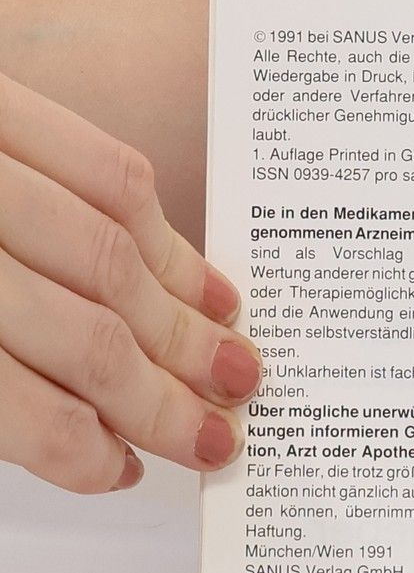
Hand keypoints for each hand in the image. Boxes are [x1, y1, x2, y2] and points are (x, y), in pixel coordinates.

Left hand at [0, 70, 257, 492]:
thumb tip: (72, 437)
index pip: (11, 406)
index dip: (78, 451)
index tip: (122, 472)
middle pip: (82, 334)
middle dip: (161, 396)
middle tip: (214, 435)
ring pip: (109, 256)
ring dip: (183, 324)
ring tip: (232, 366)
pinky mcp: (0, 100)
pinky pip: (107, 168)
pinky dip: (166, 232)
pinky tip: (198, 279)